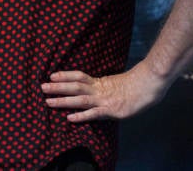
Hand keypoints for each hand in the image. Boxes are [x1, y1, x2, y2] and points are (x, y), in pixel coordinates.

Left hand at [41, 62, 169, 121]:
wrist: (150, 83)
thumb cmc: (136, 83)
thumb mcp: (117, 82)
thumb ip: (106, 85)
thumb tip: (97, 86)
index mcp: (100, 81)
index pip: (79, 76)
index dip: (65, 75)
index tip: (52, 75)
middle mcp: (99, 89)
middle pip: (74, 86)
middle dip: (57, 87)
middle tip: (42, 87)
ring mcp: (104, 100)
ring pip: (79, 100)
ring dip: (62, 101)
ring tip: (48, 101)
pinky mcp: (111, 110)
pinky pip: (93, 114)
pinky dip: (81, 116)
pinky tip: (69, 118)